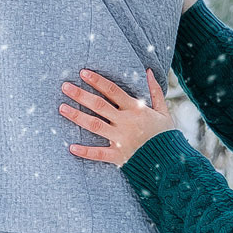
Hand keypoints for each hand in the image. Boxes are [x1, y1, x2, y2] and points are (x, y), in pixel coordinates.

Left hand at [60, 68, 175, 165]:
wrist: (171, 161)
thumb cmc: (166, 135)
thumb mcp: (164, 111)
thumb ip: (155, 91)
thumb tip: (149, 71)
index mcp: (136, 109)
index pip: (112, 91)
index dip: (97, 81)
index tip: (83, 73)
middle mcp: (125, 122)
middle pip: (99, 105)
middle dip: (81, 95)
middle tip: (64, 86)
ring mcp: (120, 139)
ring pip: (94, 125)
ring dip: (76, 116)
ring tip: (61, 108)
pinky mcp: (118, 156)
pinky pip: (99, 153)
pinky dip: (85, 151)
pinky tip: (71, 147)